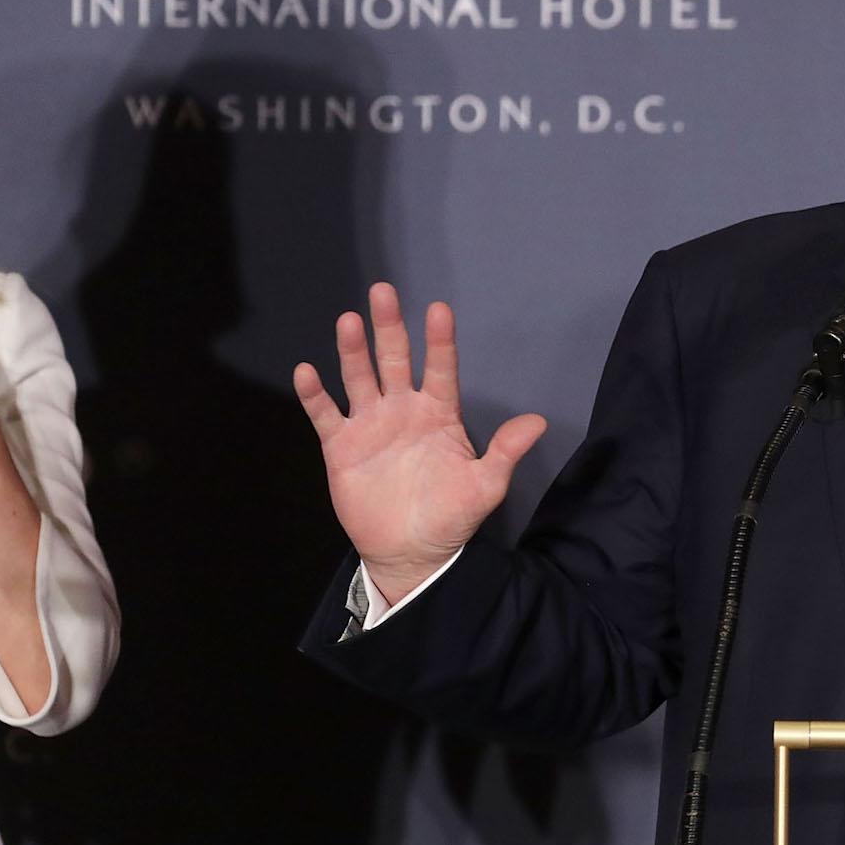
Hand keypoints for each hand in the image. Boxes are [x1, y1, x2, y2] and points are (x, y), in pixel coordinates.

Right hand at [294, 283, 545, 603]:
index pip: (440, 368)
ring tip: (348, 321)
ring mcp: (370, 425)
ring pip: (358, 378)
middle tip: (383, 291)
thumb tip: (538, 422)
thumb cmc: (450, 517)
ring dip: (352, 351)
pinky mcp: (341, 446)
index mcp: (438, 413)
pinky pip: (325, 414)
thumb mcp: (485, 487)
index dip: (440, 341)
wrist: (410, 553)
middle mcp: (402, 409)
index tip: (439, 310)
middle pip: (393, 359)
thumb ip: (505, 451)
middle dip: (388, 327)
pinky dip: (314, 394)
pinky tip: (306, 371)